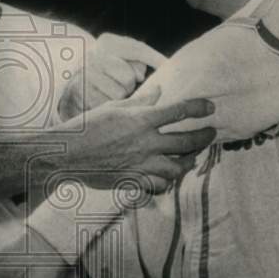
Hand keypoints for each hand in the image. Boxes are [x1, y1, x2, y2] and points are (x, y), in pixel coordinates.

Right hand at [53, 91, 215, 192]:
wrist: (67, 154)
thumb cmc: (88, 126)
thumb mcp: (114, 107)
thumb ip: (140, 102)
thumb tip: (159, 92)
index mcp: (141, 120)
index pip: (180, 111)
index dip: (199, 108)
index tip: (210, 107)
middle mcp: (146, 142)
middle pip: (187, 141)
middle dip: (204, 137)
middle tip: (211, 133)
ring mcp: (141, 163)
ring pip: (178, 167)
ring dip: (189, 162)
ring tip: (192, 157)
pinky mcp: (134, 180)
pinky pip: (160, 185)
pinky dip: (167, 181)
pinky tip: (168, 176)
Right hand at [58, 33, 168, 121]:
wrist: (75, 81)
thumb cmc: (110, 69)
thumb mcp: (124, 55)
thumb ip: (143, 57)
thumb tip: (165, 67)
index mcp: (107, 42)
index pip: (137, 50)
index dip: (155, 60)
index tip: (167, 66)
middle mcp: (92, 55)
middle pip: (128, 78)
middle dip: (130, 84)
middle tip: (124, 84)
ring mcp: (83, 74)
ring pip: (118, 95)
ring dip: (120, 97)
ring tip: (111, 91)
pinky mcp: (78, 93)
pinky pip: (105, 105)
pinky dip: (108, 106)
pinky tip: (102, 99)